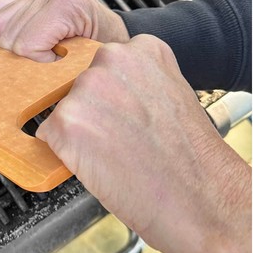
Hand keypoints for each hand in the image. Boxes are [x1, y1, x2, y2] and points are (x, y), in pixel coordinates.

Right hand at [0, 0, 129, 60]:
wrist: (115, 35)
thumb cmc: (105, 51)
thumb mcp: (87, 64)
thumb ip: (56, 68)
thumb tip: (25, 78)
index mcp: (70, 4)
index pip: (24, 43)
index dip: (37, 61)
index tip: (57, 62)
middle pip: (8, 36)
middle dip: (25, 55)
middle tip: (50, 57)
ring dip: (14, 44)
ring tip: (41, 47)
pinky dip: (6, 31)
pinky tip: (28, 38)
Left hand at [37, 35, 251, 252]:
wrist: (204, 202)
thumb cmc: (193, 162)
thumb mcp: (171, 98)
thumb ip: (137, 84)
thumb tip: (109, 95)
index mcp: (144, 50)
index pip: (104, 65)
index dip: (113, 98)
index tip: (128, 116)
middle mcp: (112, 59)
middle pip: (78, 84)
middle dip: (91, 112)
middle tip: (122, 140)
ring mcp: (87, 89)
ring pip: (63, 111)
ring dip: (79, 134)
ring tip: (116, 154)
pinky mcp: (67, 122)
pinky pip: (49, 137)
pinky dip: (65, 155)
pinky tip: (100, 165)